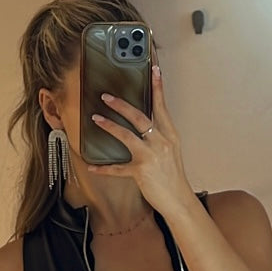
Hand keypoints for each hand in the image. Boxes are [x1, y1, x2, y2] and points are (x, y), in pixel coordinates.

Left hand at [86, 62, 193, 215]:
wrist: (178, 200)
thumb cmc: (173, 177)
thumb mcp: (171, 152)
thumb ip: (159, 137)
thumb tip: (145, 126)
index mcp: (170, 135)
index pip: (162, 107)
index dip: (157, 88)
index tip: (154, 70)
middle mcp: (161, 142)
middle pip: (140, 117)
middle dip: (122, 105)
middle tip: (107, 97)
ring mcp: (151, 156)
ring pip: (127, 135)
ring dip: (109, 126)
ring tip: (96, 118)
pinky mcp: (140, 171)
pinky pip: (117, 168)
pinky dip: (104, 168)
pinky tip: (92, 166)